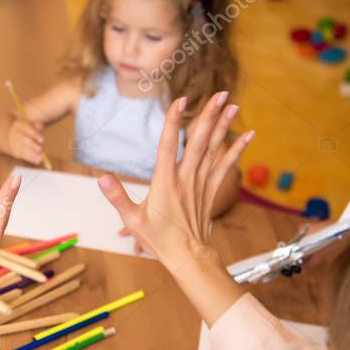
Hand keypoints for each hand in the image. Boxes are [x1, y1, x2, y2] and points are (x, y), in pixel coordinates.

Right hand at [7, 118, 44, 164]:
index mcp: (19, 125)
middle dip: (32, 145)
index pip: (26, 128)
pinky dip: (31, 159)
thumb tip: (41, 130)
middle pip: (23, 139)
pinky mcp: (14, 151)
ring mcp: (13, 143)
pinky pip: (22, 156)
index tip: (42, 140)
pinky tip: (37, 161)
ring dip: (31, 154)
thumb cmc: (27, 130)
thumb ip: (38, 126)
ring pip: (22, 149)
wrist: (11, 136)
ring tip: (40, 158)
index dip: (34, 134)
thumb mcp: (32, 125)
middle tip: (40, 149)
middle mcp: (14, 133)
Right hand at [97, 91, 252, 271]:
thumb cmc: (158, 239)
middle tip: (220, 93)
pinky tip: (248, 136)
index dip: (173, 121)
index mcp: (165, 182)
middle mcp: (186, 179)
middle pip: (198, 141)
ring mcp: (201, 184)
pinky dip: (237, 150)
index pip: (168, 145)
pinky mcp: (210, 191)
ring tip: (233, 104)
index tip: (179, 100)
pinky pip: (225, 167)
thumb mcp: (131, 220)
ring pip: (214, 149)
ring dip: (223, 126)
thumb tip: (101, 178)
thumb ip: (117, 196)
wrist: (187, 256)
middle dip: (209, 115)